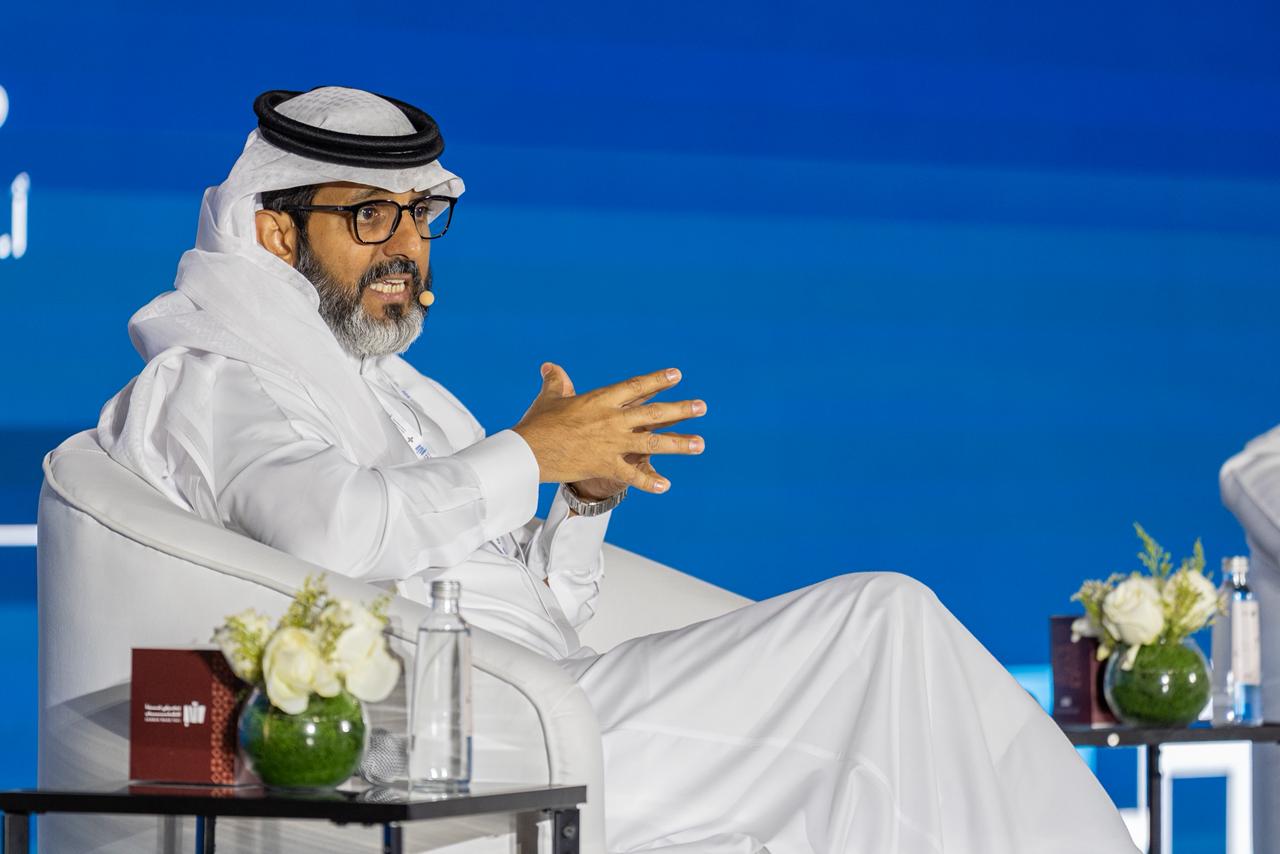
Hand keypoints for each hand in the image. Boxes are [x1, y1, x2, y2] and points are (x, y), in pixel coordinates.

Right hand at [511, 362, 706, 493]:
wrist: (528, 451)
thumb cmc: (538, 423)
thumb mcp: (549, 398)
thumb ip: (556, 381)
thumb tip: (548, 366)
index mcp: (600, 400)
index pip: (635, 386)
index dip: (657, 379)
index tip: (676, 375)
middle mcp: (612, 419)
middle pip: (653, 412)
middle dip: (680, 409)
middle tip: (702, 407)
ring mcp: (611, 443)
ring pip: (652, 442)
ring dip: (678, 444)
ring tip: (700, 444)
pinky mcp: (605, 465)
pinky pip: (632, 475)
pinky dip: (649, 482)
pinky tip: (666, 486)